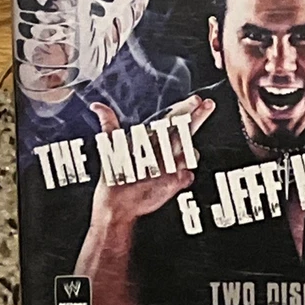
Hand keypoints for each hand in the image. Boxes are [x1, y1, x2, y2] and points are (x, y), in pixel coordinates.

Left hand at [89, 94, 215, 224]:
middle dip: (198, 116)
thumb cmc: (116, 173)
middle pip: (187, 130)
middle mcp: (166, 150)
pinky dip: (184, 175)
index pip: (173, 119)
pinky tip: (179, 174)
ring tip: (182, 151)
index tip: (196, 100)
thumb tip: (97, 106)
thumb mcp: (111, 145)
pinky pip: (187, 175)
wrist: (118, 204)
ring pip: (190, 152)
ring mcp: (173, 166)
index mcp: (154, 139)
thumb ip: (109, 123)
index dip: (185, 108)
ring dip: (188, 150)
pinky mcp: (176, 182)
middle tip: (207, 104)